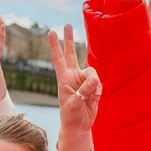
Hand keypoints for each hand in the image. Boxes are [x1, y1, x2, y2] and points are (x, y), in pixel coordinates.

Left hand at [50, 25, 99, 150]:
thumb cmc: (71, 115)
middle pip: (71, 54)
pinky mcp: (93, 86)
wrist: (79, 125)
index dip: (55, 46)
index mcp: (63, 79)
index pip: (58, 59)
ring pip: (92, 71)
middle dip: (69, 40)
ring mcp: (83, 80)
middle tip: (67, 25)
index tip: (51, 32)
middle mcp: (73, 76)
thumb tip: (94, 78)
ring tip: (93, 94)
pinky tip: (95, 97)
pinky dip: (99, 89)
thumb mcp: (74, 103)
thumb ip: (84, 90)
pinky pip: (99, 82)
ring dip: (94, 81)